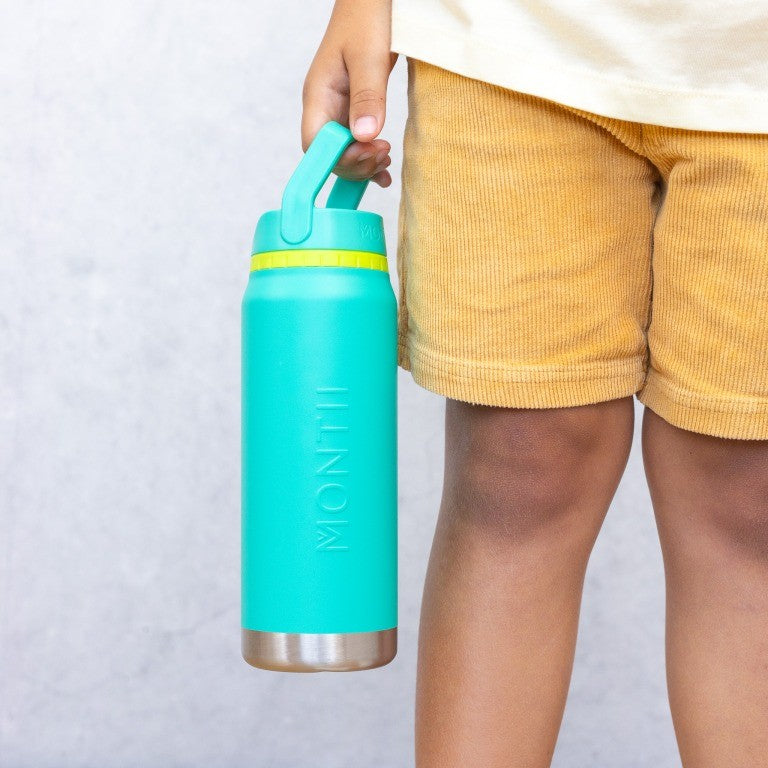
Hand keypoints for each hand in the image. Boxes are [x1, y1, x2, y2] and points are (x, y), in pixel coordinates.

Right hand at [301, 0, 396, 187]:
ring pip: (344, 153)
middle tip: (384, 154)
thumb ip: (367, 96)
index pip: (315, 144)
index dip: (339, 158)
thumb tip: (363, 137)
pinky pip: (356, 144)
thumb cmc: (366, 18)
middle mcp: (324, 107)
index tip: (369, 150)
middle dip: (356, 164)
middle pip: (329, 155)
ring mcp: (338, 110)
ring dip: (365, 165)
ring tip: (387, 159)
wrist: (370, 0)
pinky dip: (370, 160)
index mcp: (319, 95)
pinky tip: (385, 170)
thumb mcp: (369, 56)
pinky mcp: (353, 110)